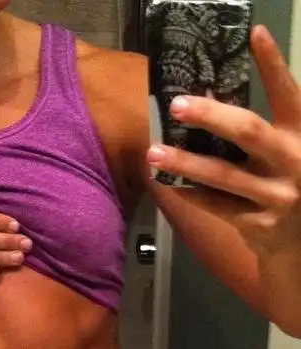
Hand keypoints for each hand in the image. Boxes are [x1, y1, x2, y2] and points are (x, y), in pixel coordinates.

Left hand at [146, 25, 300, 258]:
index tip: (254, 34)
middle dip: (210, 116)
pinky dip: (190, 193)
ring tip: (153, 152)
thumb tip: (211, 102)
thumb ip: (262, 132)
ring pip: (223, 175)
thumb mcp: (289, 152)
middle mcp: (295, 162)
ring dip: (185, 162)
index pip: (290, 94)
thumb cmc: (291, 186)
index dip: (273, 64)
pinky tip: (167, 183)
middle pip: (248, 131)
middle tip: (176, 105)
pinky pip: (216, 205)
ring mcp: (277, 196)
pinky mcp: (258, 223)